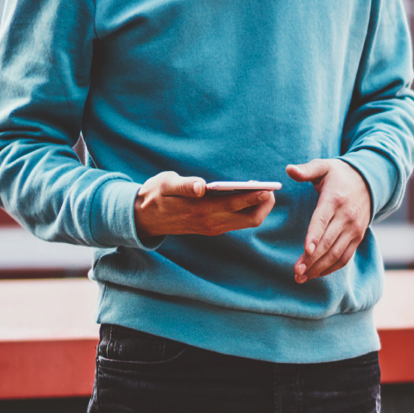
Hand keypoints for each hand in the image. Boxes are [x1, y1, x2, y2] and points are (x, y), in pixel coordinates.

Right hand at [133, 172, 273, 238]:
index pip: (235, 205)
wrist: (143, 218)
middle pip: (249, 219)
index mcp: (200, 210)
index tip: (268, 188)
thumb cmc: (155, 195)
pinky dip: (248, 210)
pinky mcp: (212, 228)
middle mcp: (210, 223)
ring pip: (246, 222)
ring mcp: (213, 228)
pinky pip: (238, 222)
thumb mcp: (164, 184)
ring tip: (262, 189)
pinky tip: (249, 196)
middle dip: (264, 204)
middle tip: (270, 187)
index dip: (254, 197)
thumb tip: (201, 186)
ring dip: (258, 208)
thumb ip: (184, 185)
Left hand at [288, 159, 371, 283]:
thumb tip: (289, 169)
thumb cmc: (340, 174)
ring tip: (301, 277)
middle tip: (296, 271)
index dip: (314, 236)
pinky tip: (316, 274)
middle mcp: (347, 216)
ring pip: (336, 254)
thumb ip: (306, 170)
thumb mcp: (324, 166)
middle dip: (312, 259)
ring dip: (319, 268)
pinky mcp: (357, 237)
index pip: (323, 220)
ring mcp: (354, 229)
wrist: (369, 181)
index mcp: (335, 199)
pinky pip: (345, 257)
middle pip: (328, 242)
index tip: (306, 250)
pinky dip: (331, 268)